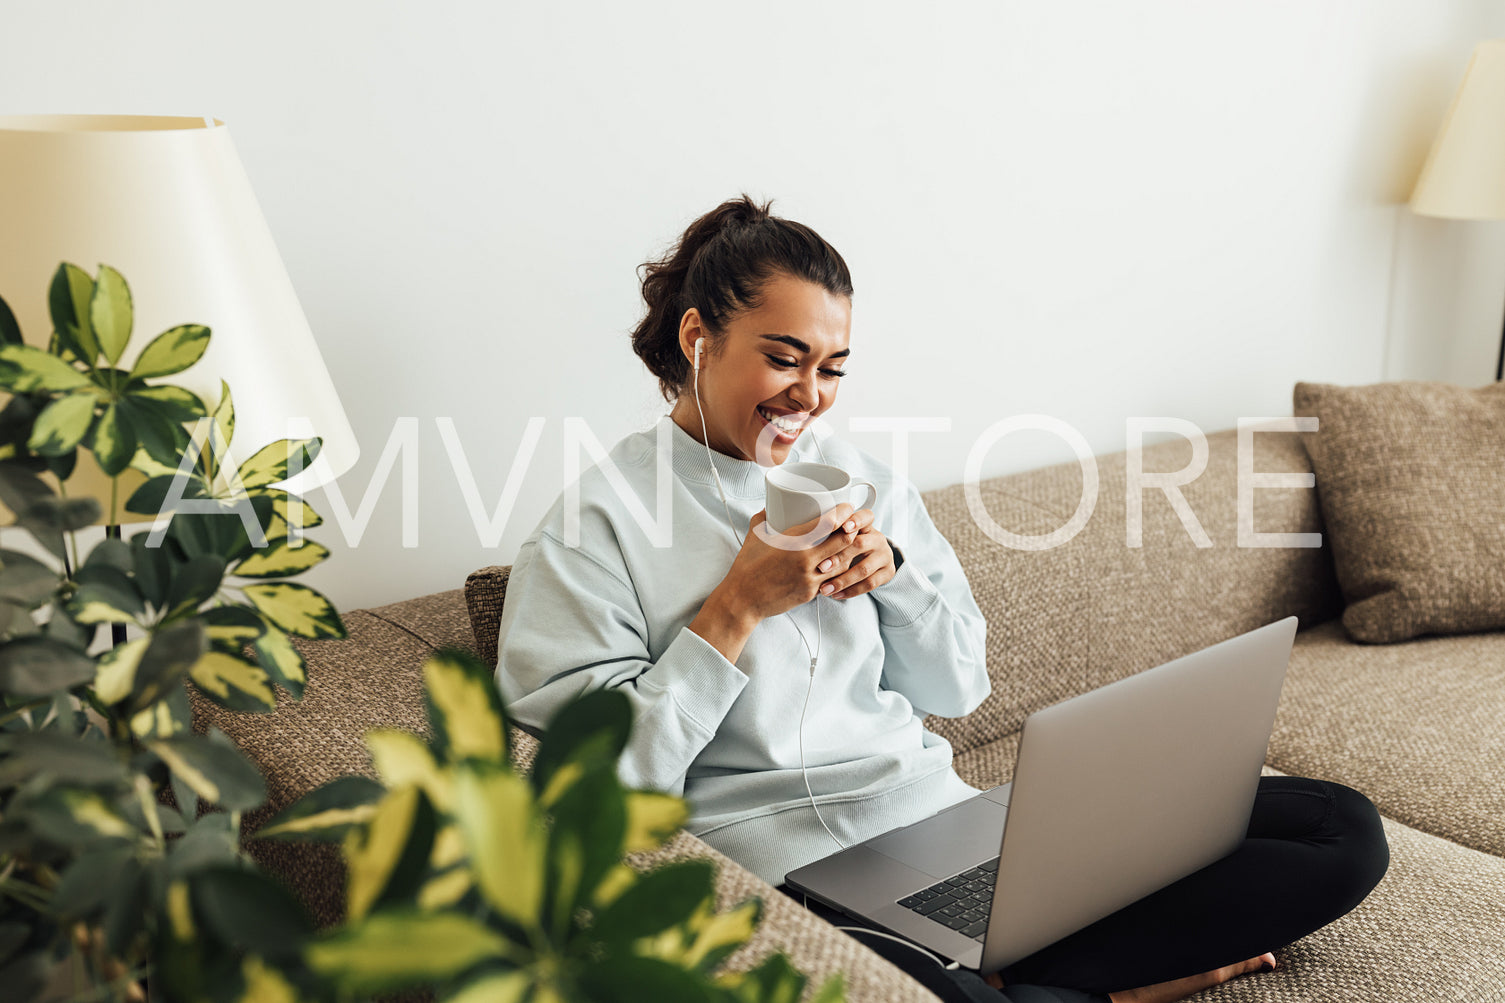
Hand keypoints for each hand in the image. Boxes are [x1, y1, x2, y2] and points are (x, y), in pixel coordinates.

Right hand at [721, 504, 860, 620]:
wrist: (742, 599)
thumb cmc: (747, 566)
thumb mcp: (755, 535)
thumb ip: (764, 518)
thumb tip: (769, 507)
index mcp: (794, 541)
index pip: (831, 522)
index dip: (845, 513)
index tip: (848, 507)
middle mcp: (806, 559)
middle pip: (845, 541)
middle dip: (852, 531)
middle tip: (852, 525)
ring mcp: (811, 578)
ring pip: (843, 562)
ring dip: (847, 552)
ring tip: (846, 545)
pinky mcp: (811, 593)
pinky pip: (831, 580)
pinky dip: (835, 571)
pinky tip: (834, 565)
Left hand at [815, 508, 896, 599]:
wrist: (872, 563)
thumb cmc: (848, 547)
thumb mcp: (842, 538)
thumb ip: (832, 535)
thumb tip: (809, 535)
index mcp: (867, 525)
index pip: (866, 517)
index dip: (856, 521)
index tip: (844, 528)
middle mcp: (878, 539)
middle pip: (860, 545)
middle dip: (839, 557)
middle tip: (820, 567)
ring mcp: (885, 556)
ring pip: (864, 569)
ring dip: (843, 580)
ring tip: (825, 588)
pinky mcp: (888, 573)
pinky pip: (870, 584)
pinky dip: (851, 591)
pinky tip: (837, 595)